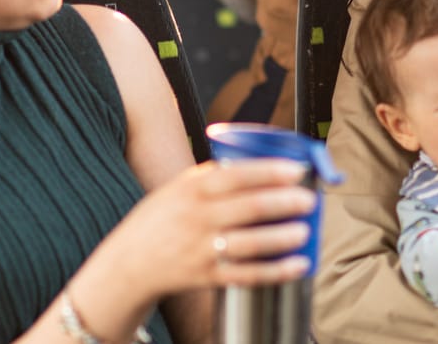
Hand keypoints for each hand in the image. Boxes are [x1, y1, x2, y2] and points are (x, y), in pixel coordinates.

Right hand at [121, 159, 316, 294]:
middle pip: (248, 208)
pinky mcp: (206, 277)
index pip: (236, 175)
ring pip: (250, 243)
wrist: (128, 262)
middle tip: (309, 199)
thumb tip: (260, 162)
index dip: (269, 172)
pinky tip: (298, 264)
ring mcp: (201, 250)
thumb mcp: (179, 187)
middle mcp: (197, 218)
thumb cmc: (162, 218)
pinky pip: (246, 274)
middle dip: (284, 203)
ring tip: (305, 230)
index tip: (297, 170)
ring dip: (282, 237)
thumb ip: (214, 176)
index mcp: (192, 189)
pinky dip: (275, 271)